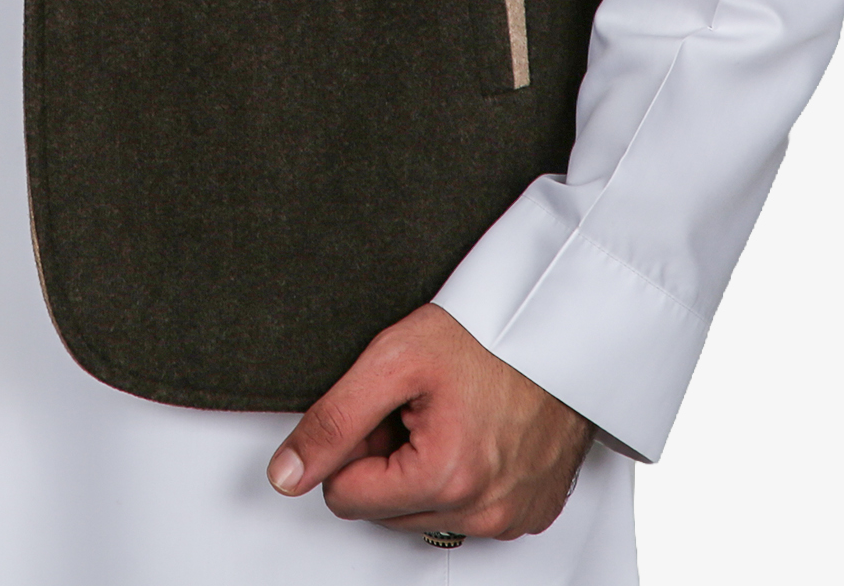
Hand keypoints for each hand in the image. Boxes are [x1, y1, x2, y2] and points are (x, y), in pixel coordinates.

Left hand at [266, 304, 592, 540]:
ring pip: (424, 513)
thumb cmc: (485, 335)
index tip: (377, 407)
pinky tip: (471, 431)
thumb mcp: (391, 360)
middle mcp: (485, 511)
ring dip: (421, 469)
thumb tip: (287, 473)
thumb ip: (332, 421)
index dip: (350, 445)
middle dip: (385, 458)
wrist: (555, 326)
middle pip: (385, 508)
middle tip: (412, 405)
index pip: (346, 497)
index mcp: (445, 478)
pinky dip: (460, 477)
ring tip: (443, 413)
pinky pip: (470, 512)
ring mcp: (512, 517)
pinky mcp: (531, 513)